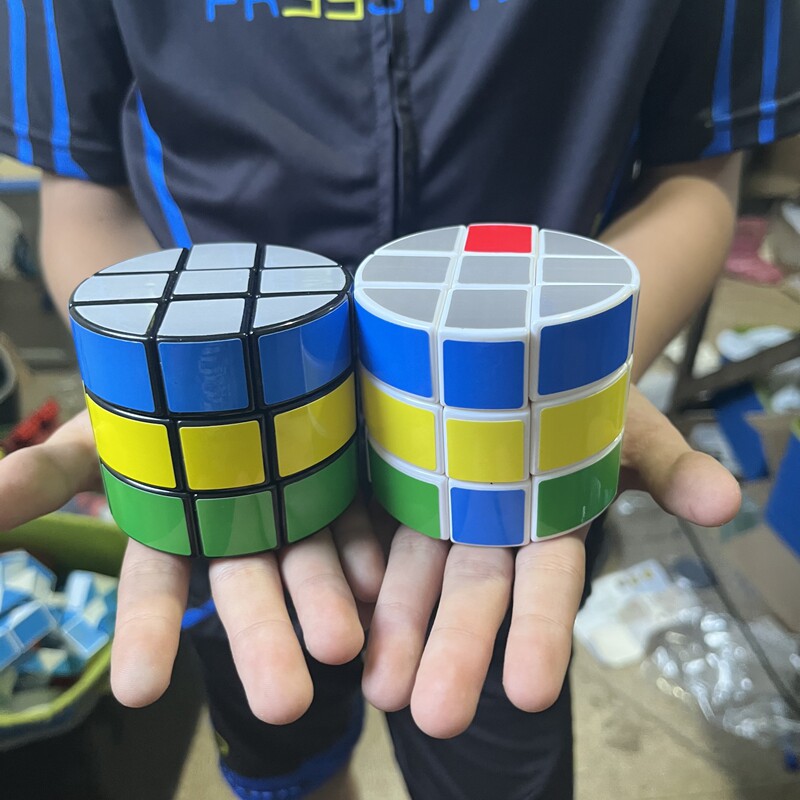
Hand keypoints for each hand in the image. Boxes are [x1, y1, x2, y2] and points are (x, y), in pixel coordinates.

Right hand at [0, 411, 384, 723]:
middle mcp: (231, 531)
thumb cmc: (142, 402)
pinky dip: (362, 548)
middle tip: (284, 702)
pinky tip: (376, 581)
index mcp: (172, 531)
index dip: (144, 633)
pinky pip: (351, 518)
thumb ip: (43, 475)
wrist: (215, 358)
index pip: (155, 590)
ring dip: (325, 604)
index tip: (136, 691)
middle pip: (245, 590)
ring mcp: (285, 509)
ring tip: (344, 648)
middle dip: (261, 642)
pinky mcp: (333, 480)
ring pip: (305, 563)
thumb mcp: (91, 435)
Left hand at [362, 385, 741, 737]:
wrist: (520, 357)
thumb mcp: (627, 427)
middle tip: (435, 718)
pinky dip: (359, 562)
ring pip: (415, 572)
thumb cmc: (582, 397)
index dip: (543, 632)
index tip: (531, 693)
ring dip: (398, 628)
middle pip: (473, 592)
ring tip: (378, 690)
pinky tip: (346, 599)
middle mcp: (490, 527)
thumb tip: (729, 502)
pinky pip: (372, 522)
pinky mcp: (396, 478)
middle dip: (457, 652)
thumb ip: (671, 467)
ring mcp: (438, 505)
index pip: (547, 585)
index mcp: (548, 523)